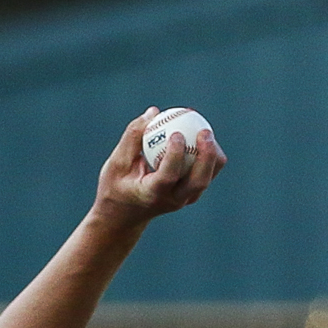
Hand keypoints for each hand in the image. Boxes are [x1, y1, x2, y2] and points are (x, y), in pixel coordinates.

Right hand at [94, 109, 224, 226]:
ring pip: (207, 177)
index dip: (176, 155)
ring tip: (203, 131)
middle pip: (199, 181)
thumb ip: (133, 137)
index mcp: (151, 194)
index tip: (176, 133)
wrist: (123, 215)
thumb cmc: (116, 186)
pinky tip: (199, 137)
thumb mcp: (116, 163)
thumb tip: (154, 112)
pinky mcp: (190, 195)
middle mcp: (172, 200)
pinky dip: (207, 155)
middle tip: (204, 131)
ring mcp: (184, 200)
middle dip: (207, 155)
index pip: (169, 176)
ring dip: (211, 154)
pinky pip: (206, 173)